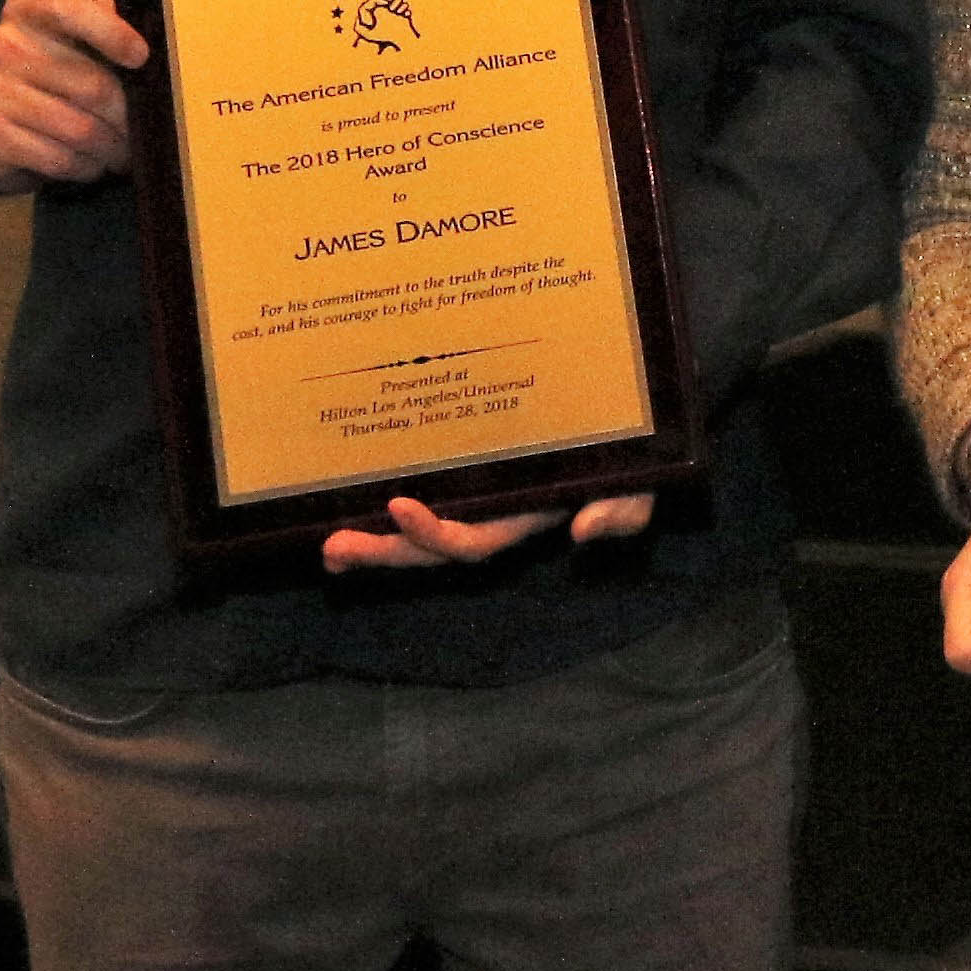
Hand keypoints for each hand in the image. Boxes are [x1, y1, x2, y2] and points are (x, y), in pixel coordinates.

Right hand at [0, 0, 188, 189]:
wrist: (8, 115)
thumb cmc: (75, 62)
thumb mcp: (103, 20)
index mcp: (33, 7)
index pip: (67, 6)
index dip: (107, 31)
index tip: (144, 57)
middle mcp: (3, 42)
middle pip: (84, 81)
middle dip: (125, 115)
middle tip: (146, 129)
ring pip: (71, 125)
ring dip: (106, 145)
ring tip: (121, 149)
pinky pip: (48, 156)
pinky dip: (78, 166)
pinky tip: (87, 161)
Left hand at [321, 488, 655, 573]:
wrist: (629, 418)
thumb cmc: (633, 455)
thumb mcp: (642, 485)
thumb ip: (623, 511)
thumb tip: (582, 531)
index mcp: (523, 517)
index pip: (473, 539)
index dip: (434, 532)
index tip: (399, 505)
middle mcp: (491, 513)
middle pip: (428, 546)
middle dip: (383, 552)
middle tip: (333, 546)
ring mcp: (476, 494)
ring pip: (415, 530)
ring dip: (372, 542)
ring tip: (329, 546)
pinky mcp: (463, 468)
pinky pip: (420, 495)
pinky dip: (383, 513)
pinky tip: (341, 507)